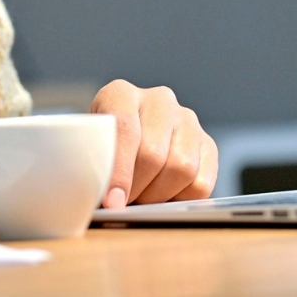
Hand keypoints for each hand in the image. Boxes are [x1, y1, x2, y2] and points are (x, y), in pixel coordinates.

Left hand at [90, 80, 217, 207]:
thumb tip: (108, 201)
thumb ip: (94, 163)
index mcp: (122, 93)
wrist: (123, 143)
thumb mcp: (89, 146)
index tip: (113, 202)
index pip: (125, 128)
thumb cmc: (101, 147)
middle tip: (124, 204)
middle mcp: (159, 100)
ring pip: (182, 168)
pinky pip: (202, 184)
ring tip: (141, 198)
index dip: (119, 170)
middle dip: (137, 187)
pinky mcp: (208, 144)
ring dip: (159, 195)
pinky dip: (181, 199)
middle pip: (154, 153)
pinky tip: (163, 195)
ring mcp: (187, 119)